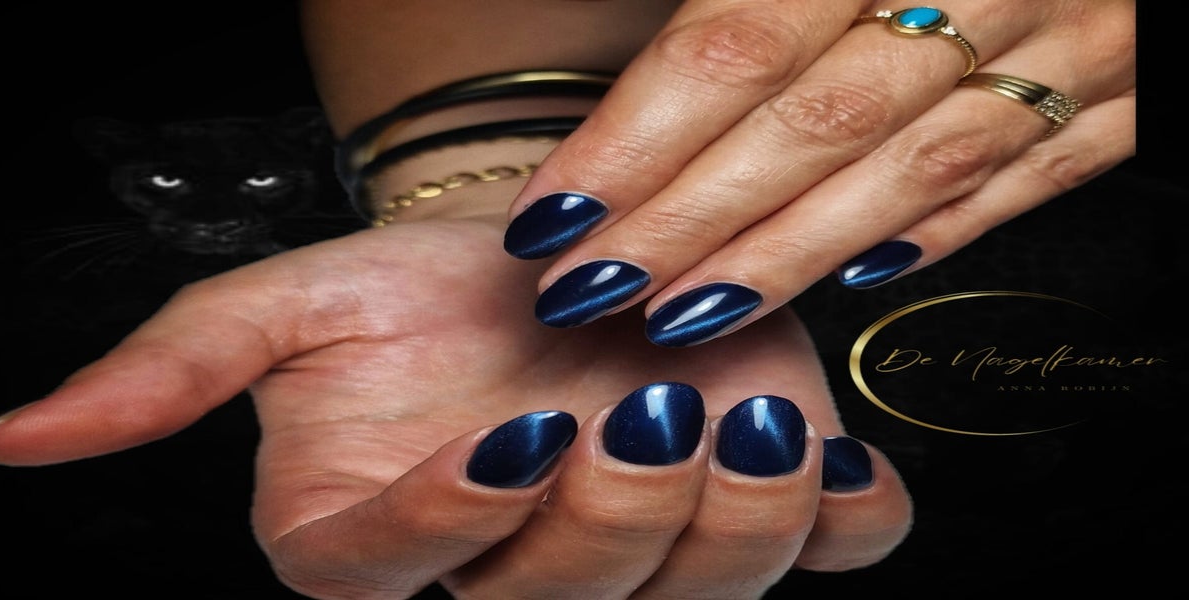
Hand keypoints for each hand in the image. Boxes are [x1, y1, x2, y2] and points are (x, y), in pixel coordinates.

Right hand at [0, 214, 909, 598]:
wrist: (554, 243)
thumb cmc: (422, 287)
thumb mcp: (293, 308)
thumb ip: (177, 371)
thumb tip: (16, 438)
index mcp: (395, 535)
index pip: (407, 574)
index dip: (457, 521)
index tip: (502, 435)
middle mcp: (524, 568)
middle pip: (573, 599)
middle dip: (616, 507)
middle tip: (631, 396)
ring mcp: (654, 549)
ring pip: (709, 590)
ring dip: (738, 509)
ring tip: (739, 408)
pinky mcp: (761, 504)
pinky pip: (839, 551)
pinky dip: (852, 516)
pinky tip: (836, 456)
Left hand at [505, 0, 1135, 346]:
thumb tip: (632, 52)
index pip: (727, 48)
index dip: (631, 146)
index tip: (553, 217)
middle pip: (804, 129)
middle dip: (683, 226)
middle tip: (590, 291)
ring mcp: (1067, 38)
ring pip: (905, 173)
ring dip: (783, 257)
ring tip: (682, 314)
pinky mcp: (1124, 85)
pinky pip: (1029, 176)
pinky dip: (935, 234)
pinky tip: (853, 280)